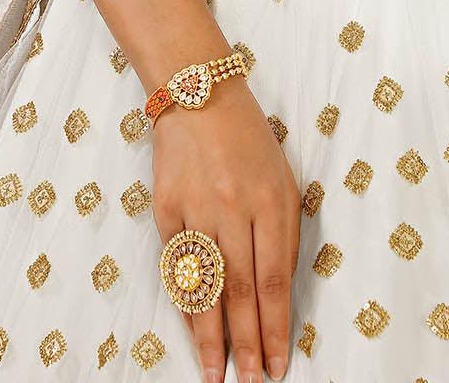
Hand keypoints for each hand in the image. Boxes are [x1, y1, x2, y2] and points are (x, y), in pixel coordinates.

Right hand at [153, 79, 300, 382]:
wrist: (199, 94)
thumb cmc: (249, 140)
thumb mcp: (283, 179)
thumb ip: (284, 233)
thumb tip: (276, 296)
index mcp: (272, 200)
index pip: (275, 280)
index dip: (275, 328)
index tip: (279, 364)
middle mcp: (235, 207)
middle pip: (242, 291)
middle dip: (248, 344)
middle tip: (253, 382)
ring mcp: (197, 208)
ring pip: (206, 286)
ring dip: (212, 338)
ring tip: (216, 376)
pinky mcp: (165, 208)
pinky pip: (177, 267)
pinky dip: (186, 303)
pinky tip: (193, 330)